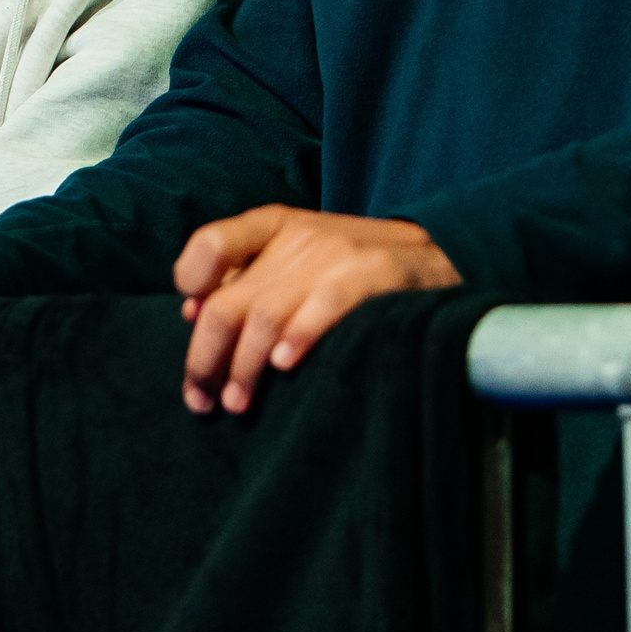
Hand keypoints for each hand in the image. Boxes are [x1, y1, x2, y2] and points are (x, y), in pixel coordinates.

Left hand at [173, 206, 458, 415]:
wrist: (442, 250)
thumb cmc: (354, 267)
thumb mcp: (297, 258)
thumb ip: (248, 277)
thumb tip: (190, 312)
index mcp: (273, 226)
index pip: (210, 245)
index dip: (192, 283)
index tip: (188, 323)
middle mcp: (298, 237)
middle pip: (228, 302)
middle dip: (205, 359)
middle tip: (202, 401)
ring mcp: (336, 253)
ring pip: (265, 315)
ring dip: (245, 367)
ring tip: (238, 405)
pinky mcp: (375, 272)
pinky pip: (326, 304)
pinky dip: (300, 335)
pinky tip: (284, 365)